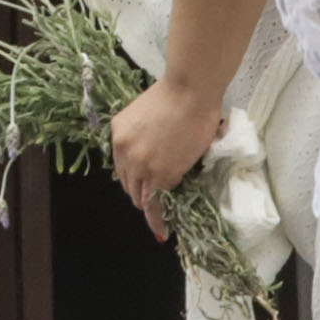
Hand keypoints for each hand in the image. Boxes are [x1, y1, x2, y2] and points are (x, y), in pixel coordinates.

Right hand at [108, 73, 226, 237]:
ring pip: (124, 176)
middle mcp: (137, 165)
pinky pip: (118, 153)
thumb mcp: (192, 160)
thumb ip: (174, 176)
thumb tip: (166, 186)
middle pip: (135, 194)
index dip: (156, 221)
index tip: (161, 231)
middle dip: (145, 199)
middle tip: (154, 198)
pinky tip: (137, 154)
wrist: (190, 89)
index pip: (152, 208)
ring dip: (133, 181)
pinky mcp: (117, 129)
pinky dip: (127, 158)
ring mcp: (124, 146)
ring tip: (143, 178)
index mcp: (160, 176)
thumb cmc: (201, 123)